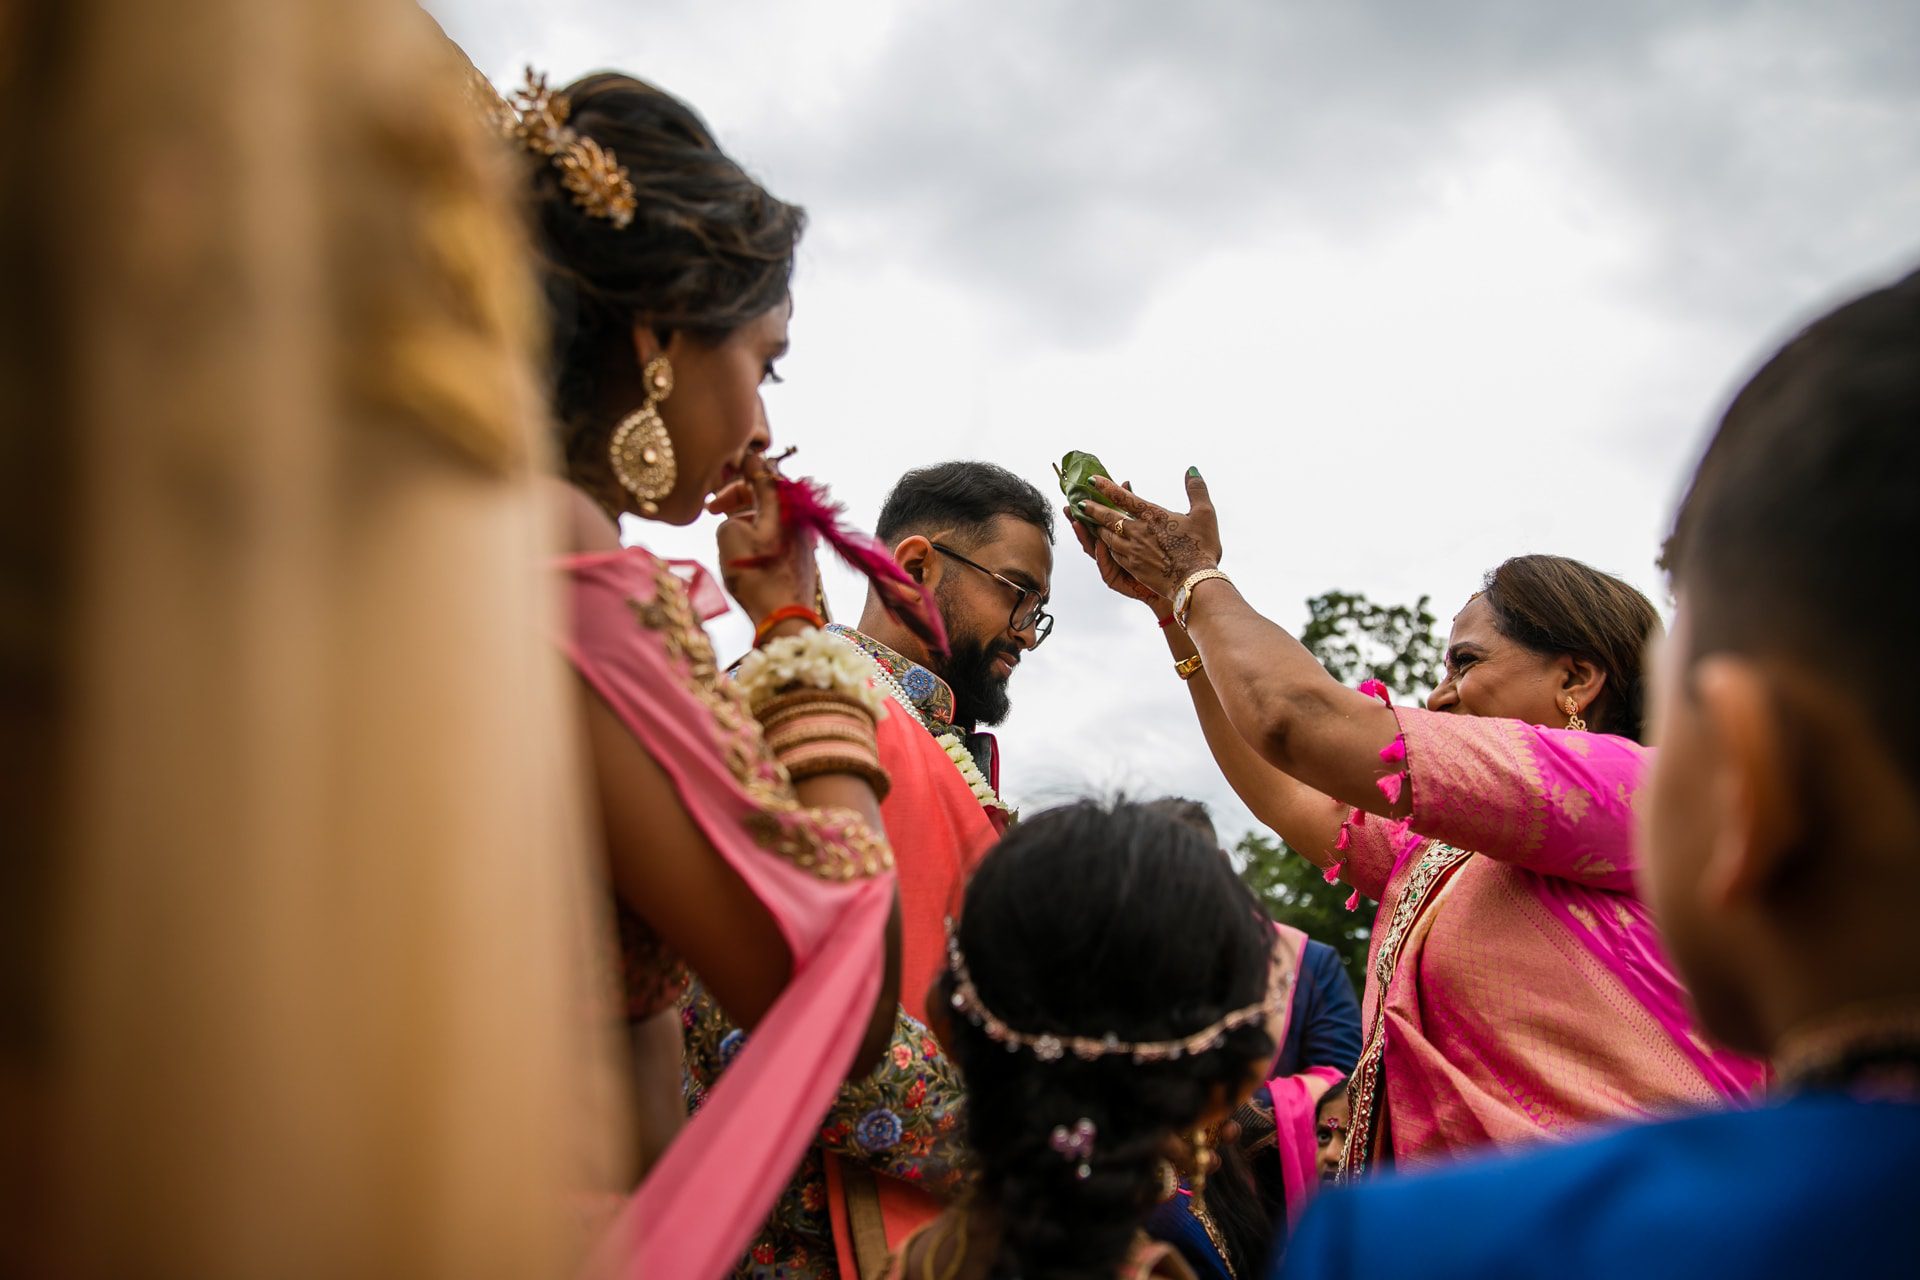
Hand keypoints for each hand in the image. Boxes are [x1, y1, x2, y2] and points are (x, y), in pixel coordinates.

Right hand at [715, 451, 817, 626]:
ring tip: (724, 529)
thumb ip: (728, 514)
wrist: (784, 618)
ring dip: (746, 515)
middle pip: (767, 492)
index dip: (742, 465)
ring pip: (770, 514)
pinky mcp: (801, 556)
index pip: (763, 470)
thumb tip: (736, 520)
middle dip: (738, 495)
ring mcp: (802, 537)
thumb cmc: (756, 575)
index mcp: (783, 504)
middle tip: (713, 509)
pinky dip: (758, 531)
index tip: (725, 466)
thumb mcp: (730, 535)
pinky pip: (776, 532)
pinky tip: (742, 547)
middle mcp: (798, 516)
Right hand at [1065, 483, 1163, 608]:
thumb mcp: (1147, 526)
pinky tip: (1099, 544)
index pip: (1097, 521)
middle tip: (1069, 507)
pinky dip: (1102, 556)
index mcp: (1114, 537)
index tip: (1077, 495)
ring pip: (1093, 551)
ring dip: (1085, 536)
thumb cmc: (1162, 554)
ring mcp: (1110, 566)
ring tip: (1077, 523)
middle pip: (1090, 534)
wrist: (1175, 582)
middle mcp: (1109, 551)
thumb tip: (1126, 481)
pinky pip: (1106, 568)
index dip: (1087, 509)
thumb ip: (1133, 506)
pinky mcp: (1115, 580)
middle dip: (1078, 520)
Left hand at [1077, 469, 1221, 599]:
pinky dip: (1104, 547)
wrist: (1195, 582)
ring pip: (1106, 537)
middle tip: (1077, 503)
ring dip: (1094, 528)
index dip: (1106, 487)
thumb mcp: (1205, 514)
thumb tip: (1191, 469)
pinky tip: (1103, 545)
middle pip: (1107, 517)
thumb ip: (1196, 490)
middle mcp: (1137, 532)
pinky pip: (1112, 554)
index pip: (1124, 498)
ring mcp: (1132, 551)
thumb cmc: (1201, 547)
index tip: (1092, 479)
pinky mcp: (1132, 568)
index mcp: (1152, 516)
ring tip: (1085, 523)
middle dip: (1091, 509)